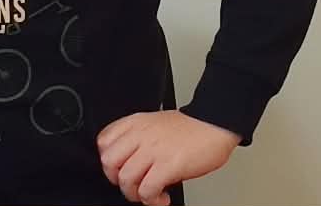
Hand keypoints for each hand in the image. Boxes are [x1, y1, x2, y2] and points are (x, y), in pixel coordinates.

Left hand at [98, 110, 239, 205]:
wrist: (216, 123)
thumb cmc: (191, 127)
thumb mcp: (156, 123)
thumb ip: (139, 137)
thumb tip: (130, 162)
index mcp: (137, 123)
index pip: (104, 141)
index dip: (109, 161)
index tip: (120, 169)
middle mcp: (142, 135)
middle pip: (109, 162)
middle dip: (117, 180)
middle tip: (132, 184)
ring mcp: (154, 150)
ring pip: (125, 179)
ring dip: (135, 194)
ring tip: (149, 194)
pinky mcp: (168, 165)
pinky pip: (147, 190)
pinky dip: (152, 200)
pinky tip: (162, 198)